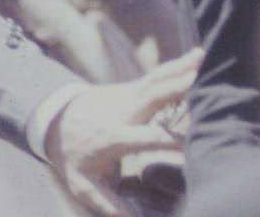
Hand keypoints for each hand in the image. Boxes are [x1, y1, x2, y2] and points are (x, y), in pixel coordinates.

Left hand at [45, 47, 202, 215]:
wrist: (55, 118)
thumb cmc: (73, 155)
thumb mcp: (83, 183)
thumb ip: (107, 203)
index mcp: (114, 136)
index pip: (144, 136)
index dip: (166, 139)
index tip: (189, 144)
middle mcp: (124, 110)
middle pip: (154, 96)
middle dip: (177, 88)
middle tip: (203, 79)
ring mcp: (128, 95)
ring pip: (157, 79)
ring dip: (180, 68)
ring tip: (204, 58)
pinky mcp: (133, 87)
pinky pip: (158, 75)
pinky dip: (178, 66)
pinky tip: (197, 57)